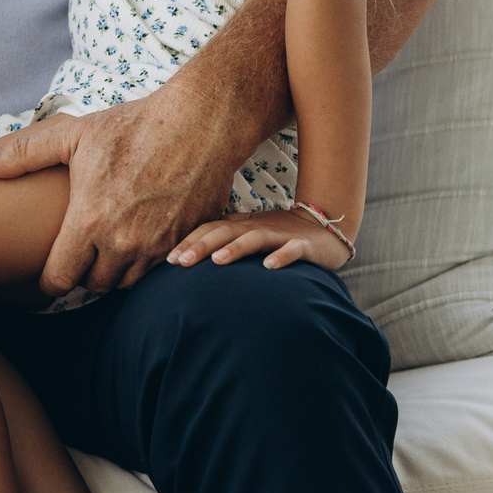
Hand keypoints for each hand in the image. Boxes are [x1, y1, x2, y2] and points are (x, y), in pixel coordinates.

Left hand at [0, 92, 237, 295]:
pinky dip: (148, 261)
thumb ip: (22, 155)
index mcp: (89, 221)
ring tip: (109, 245)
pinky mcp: (187, 240)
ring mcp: (159, 245)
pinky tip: (142, 237)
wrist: (199, 121)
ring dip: (117, 270)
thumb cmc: (131, 125)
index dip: (50, 279)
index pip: (60, 279)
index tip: (50, 268)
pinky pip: (161, 269)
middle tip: (81, 252)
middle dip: (85, 273)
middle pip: (95, 285)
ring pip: (129, 281)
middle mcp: (123, 241)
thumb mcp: (71, 135)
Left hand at [171, 209, 350, 270]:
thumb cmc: (277, 234)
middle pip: (224, 233)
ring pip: (254, 239)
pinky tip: (269, 267)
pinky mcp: (303, 246)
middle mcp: (256, 227)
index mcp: (240, 226)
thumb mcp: (247, 235)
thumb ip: (223, 240)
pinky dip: (282, 257)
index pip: (209, 230)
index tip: (168, 260)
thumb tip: (189, 255)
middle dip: (201, 246)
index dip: (188, 242)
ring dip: (235, 248)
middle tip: (180, 262)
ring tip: (217, 261)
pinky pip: (292, 249)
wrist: (324, 226)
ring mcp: (280, 235)